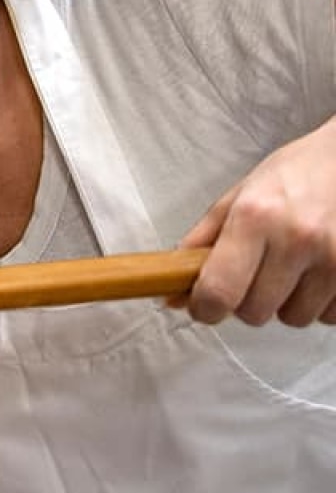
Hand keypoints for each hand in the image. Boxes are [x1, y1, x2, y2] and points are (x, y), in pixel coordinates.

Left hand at [176, 117, 335, 325]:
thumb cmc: (296, 174)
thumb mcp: (239, 196)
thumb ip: (203, 241)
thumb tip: (173, 291)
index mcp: (254, 217)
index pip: (219, 291)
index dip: (206, 309)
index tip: (205, 306)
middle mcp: (295, 239)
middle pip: (255, 312)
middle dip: (248, 301)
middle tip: (256, 273)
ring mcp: (335, 259)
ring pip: (294, 318)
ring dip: (287, 303)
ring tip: (293, 268)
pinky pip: (329, 317)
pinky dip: (320, 303)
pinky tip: (318, 273)